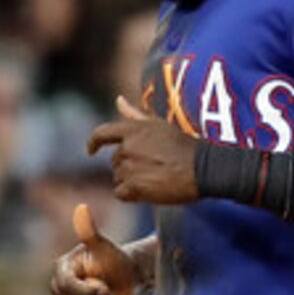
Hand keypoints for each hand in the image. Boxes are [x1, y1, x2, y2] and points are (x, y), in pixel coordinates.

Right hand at [51, 201, 136, 294]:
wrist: (125, 276)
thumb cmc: (113, 258)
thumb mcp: (103, 246)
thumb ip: (89, 231)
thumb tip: (81, 207)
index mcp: (61, 269)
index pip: (68, 288)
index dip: (88, 292)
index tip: (104, 288)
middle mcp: (57, 288)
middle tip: (106, 288)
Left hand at [86, 94, 200, 204]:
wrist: (202, 168)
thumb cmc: (184, 146)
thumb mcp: (159, 125)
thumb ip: (134, 115)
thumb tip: (118, 100)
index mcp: (132, 130)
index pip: (102, 134)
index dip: (93, 143)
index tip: (90, 151)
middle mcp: (127, 147)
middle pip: (114, 161)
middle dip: (128, 166)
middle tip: (152, 169)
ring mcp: (129, 168)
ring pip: (118, 178)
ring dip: (131, 181)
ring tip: (154, 179)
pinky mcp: (134, 187)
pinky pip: (120, 193)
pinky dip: (131, 195)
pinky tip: (148, 192)